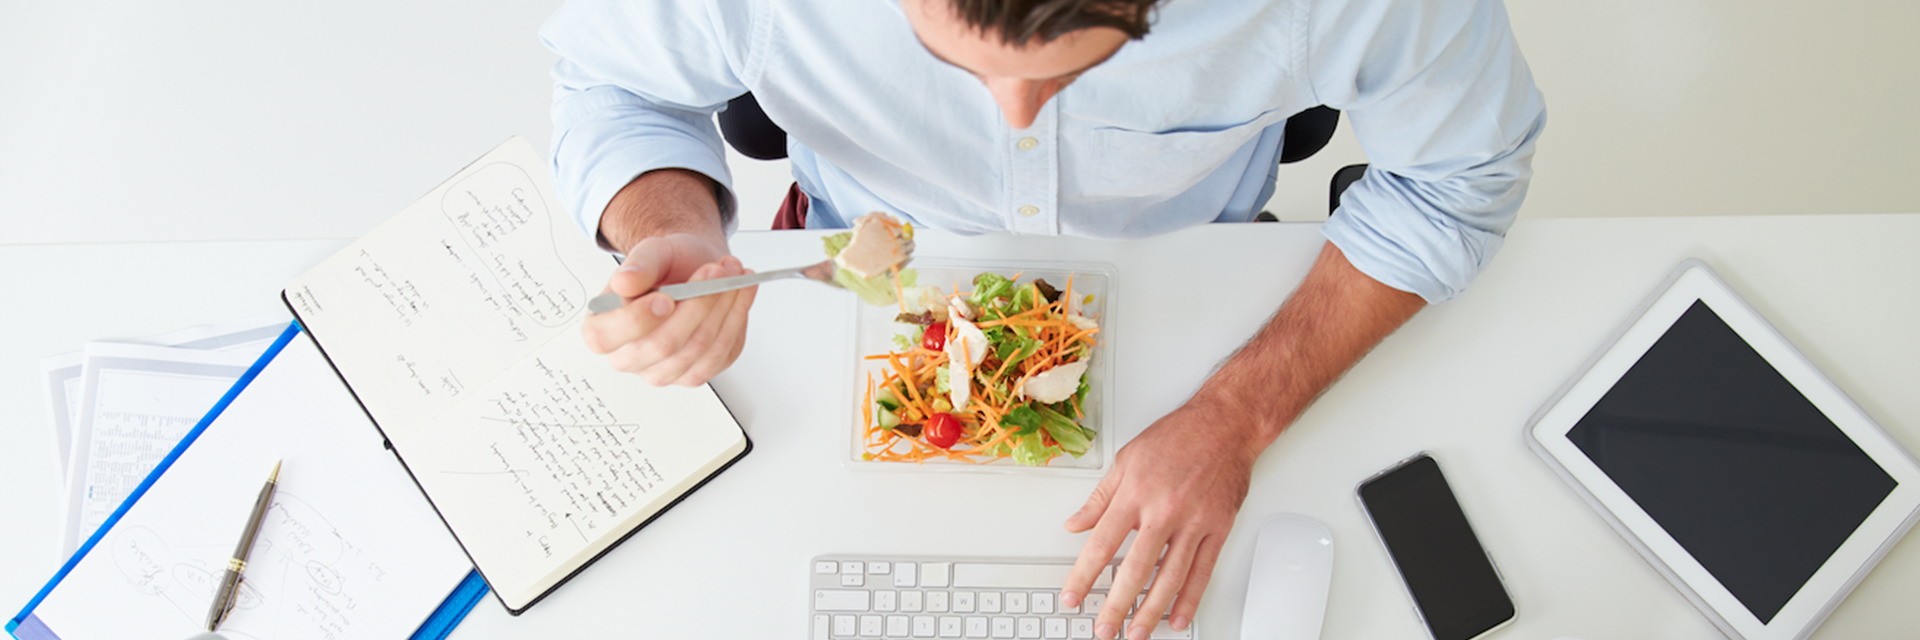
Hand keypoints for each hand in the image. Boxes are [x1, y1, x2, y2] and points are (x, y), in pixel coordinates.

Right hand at [581, 233, 757, 385]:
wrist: (691, 269)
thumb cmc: (665, 266)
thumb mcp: (650, 252)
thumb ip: (637, 265)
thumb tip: (624, 283)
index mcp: (603, 330)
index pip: (608, 337)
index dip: (638, 320)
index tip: (665, 298)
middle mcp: (630, 358)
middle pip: (664, 345)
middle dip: (697, 304)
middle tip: (714, 270)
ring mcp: (664, 371)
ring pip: (698, 349)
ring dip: (723, 307)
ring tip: (732, 273)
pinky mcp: (696, 373)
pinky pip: (721, 353)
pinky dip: (736, 318)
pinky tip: (740, 292)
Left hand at [1059, 395, 1256, 639]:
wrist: (1226, 424)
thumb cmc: (1177, 436)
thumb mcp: (1126, 459)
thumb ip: (1100, 497)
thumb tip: (1075, 524)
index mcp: (1135, 493)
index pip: (1102, 544)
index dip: (1083, 576)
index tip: (1072, 597)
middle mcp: (1164, 510)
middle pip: (1135, 569)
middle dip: (1116, 606)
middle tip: (1103, 630)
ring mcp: (1194, 522)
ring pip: (1170, 577)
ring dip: (1151, 611)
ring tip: (1136, 633)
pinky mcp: (1218, 528)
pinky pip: (1202, 571)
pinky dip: (1189, 598)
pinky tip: (1177, 617)